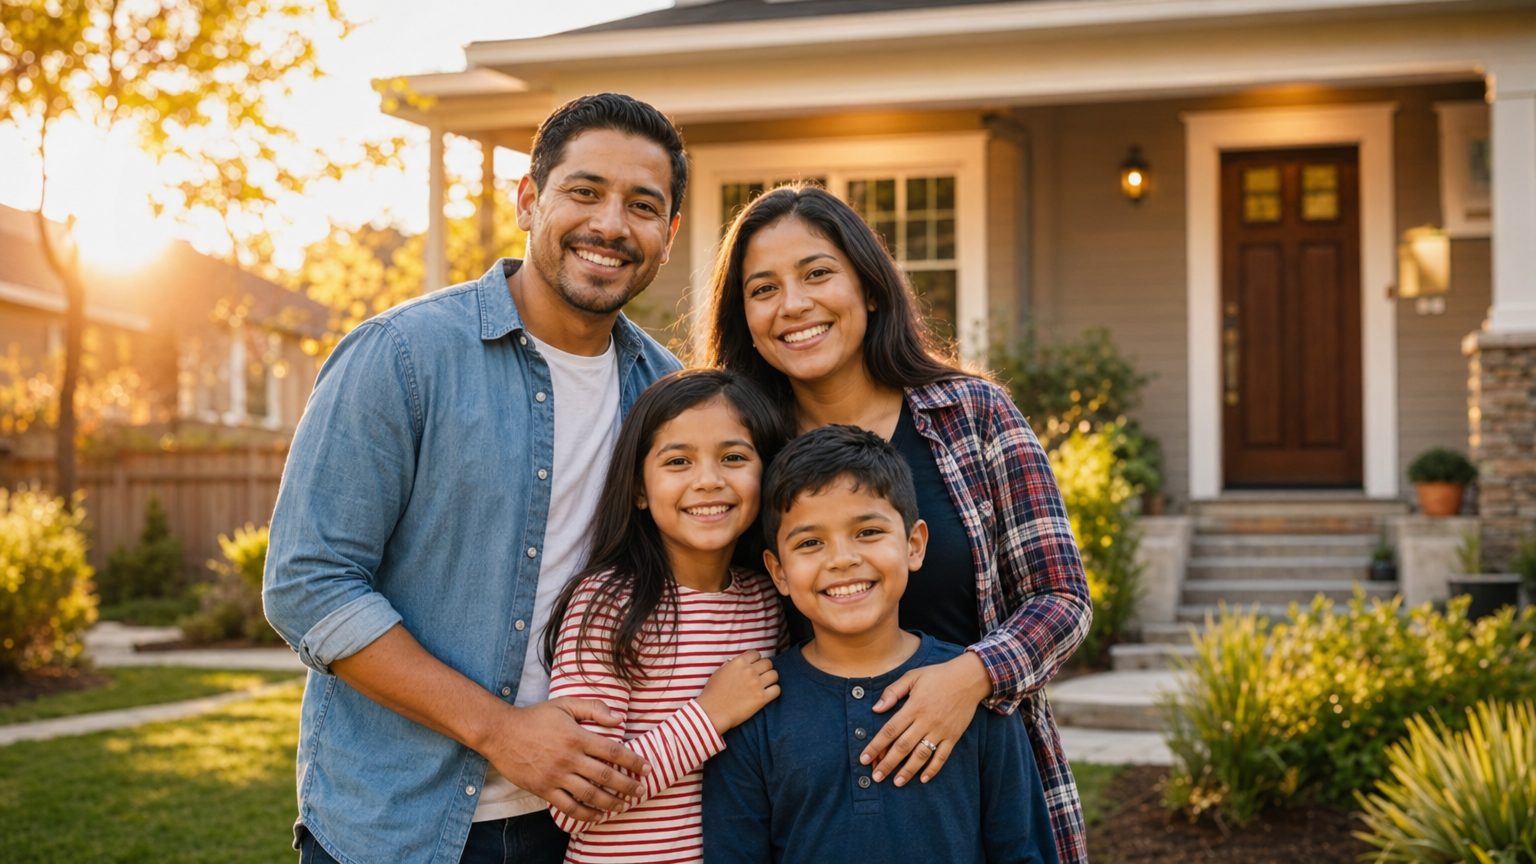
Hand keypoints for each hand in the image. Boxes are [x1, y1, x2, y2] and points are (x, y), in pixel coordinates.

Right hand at [477, 697, 651, 821]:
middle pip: (606, 776)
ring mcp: (556, 776)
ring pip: (590, 795)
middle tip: (640, 791)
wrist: (501, 733)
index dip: (633, 762)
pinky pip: (568, 807)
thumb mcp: (565, 704)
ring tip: (623, 805)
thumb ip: (593, 708)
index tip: (646, 768)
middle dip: (627, 786)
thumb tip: (619, 718)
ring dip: (611, 803)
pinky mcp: (544, 789)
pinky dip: (585, 814)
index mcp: (577, 737)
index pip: (613, 752)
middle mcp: (569, 758)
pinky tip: (597, 815)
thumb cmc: (536, 717)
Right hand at [696, 649, 780, 732]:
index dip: (756, 660)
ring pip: (774, 675)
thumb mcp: (720, 672)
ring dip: (771, 679)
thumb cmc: (713, 693)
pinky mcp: (762, 698)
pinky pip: (777, 689)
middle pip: (768, 663)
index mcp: (739, 662)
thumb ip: (732, 664)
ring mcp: (757, 684)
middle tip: (760, 676)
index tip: (754, 666)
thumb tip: (742, 662)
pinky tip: (767, 694)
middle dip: (765, 668)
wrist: (713, 712)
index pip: (756, 653)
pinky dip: (774, 691)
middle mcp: (749, 671)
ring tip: (765, 684)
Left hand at [860, 651, 992, 786]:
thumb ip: (893, 692)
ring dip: (908, 770)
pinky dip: (933, 769)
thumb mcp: (912, 676)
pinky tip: (923, 779)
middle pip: (903, 747)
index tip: (864, 758)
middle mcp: (926, 721)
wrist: (969, 678)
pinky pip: (942, 756)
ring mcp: (940, 730)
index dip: (876, 746)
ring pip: (921, 755)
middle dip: (887, 764)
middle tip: (876, 777)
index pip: (890, 730)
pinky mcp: (953, 736)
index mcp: (913, 707)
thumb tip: (876, 708)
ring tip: (896, 782)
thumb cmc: (938, 676)